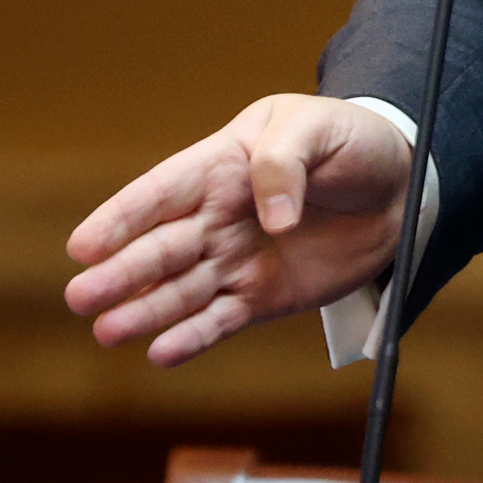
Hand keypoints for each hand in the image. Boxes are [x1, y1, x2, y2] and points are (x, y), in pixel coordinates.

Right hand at [64, 94, 411, 364]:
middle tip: (80, 296)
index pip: (161, 192)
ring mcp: (236, 259)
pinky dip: (191, 338)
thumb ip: (285, 163)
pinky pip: (219, 320)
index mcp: (221, 166)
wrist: (401, 185)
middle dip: (120, 273)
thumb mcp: (317, 128)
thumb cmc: (350, 143)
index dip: (120, 217)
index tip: (84, 245)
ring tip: (107, 332)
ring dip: (144, 312)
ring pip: (179, 291)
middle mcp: (217, 217)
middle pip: (160, 248)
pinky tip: (161, 353)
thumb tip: (269, 219)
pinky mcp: (261, 297)